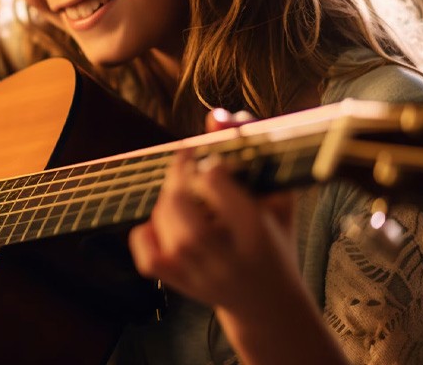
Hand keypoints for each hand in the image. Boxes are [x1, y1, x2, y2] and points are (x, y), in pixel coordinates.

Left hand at [128, 109, 347, 364]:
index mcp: (257, 233)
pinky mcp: (179, 285)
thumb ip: (250, 151)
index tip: (217, 163)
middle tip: (186, 162)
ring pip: (162, 224)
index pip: (216, 182)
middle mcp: (226, 259)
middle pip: (180, 205)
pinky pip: (146, 253)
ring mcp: (198, 276)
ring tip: (183, 192)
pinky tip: (166, 222)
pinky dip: (147, 230)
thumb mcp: (276, 196)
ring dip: (166, 198)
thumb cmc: (274, 238)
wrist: (269, 306)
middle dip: (178, 175)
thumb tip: (215, 116)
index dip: (211, 163)